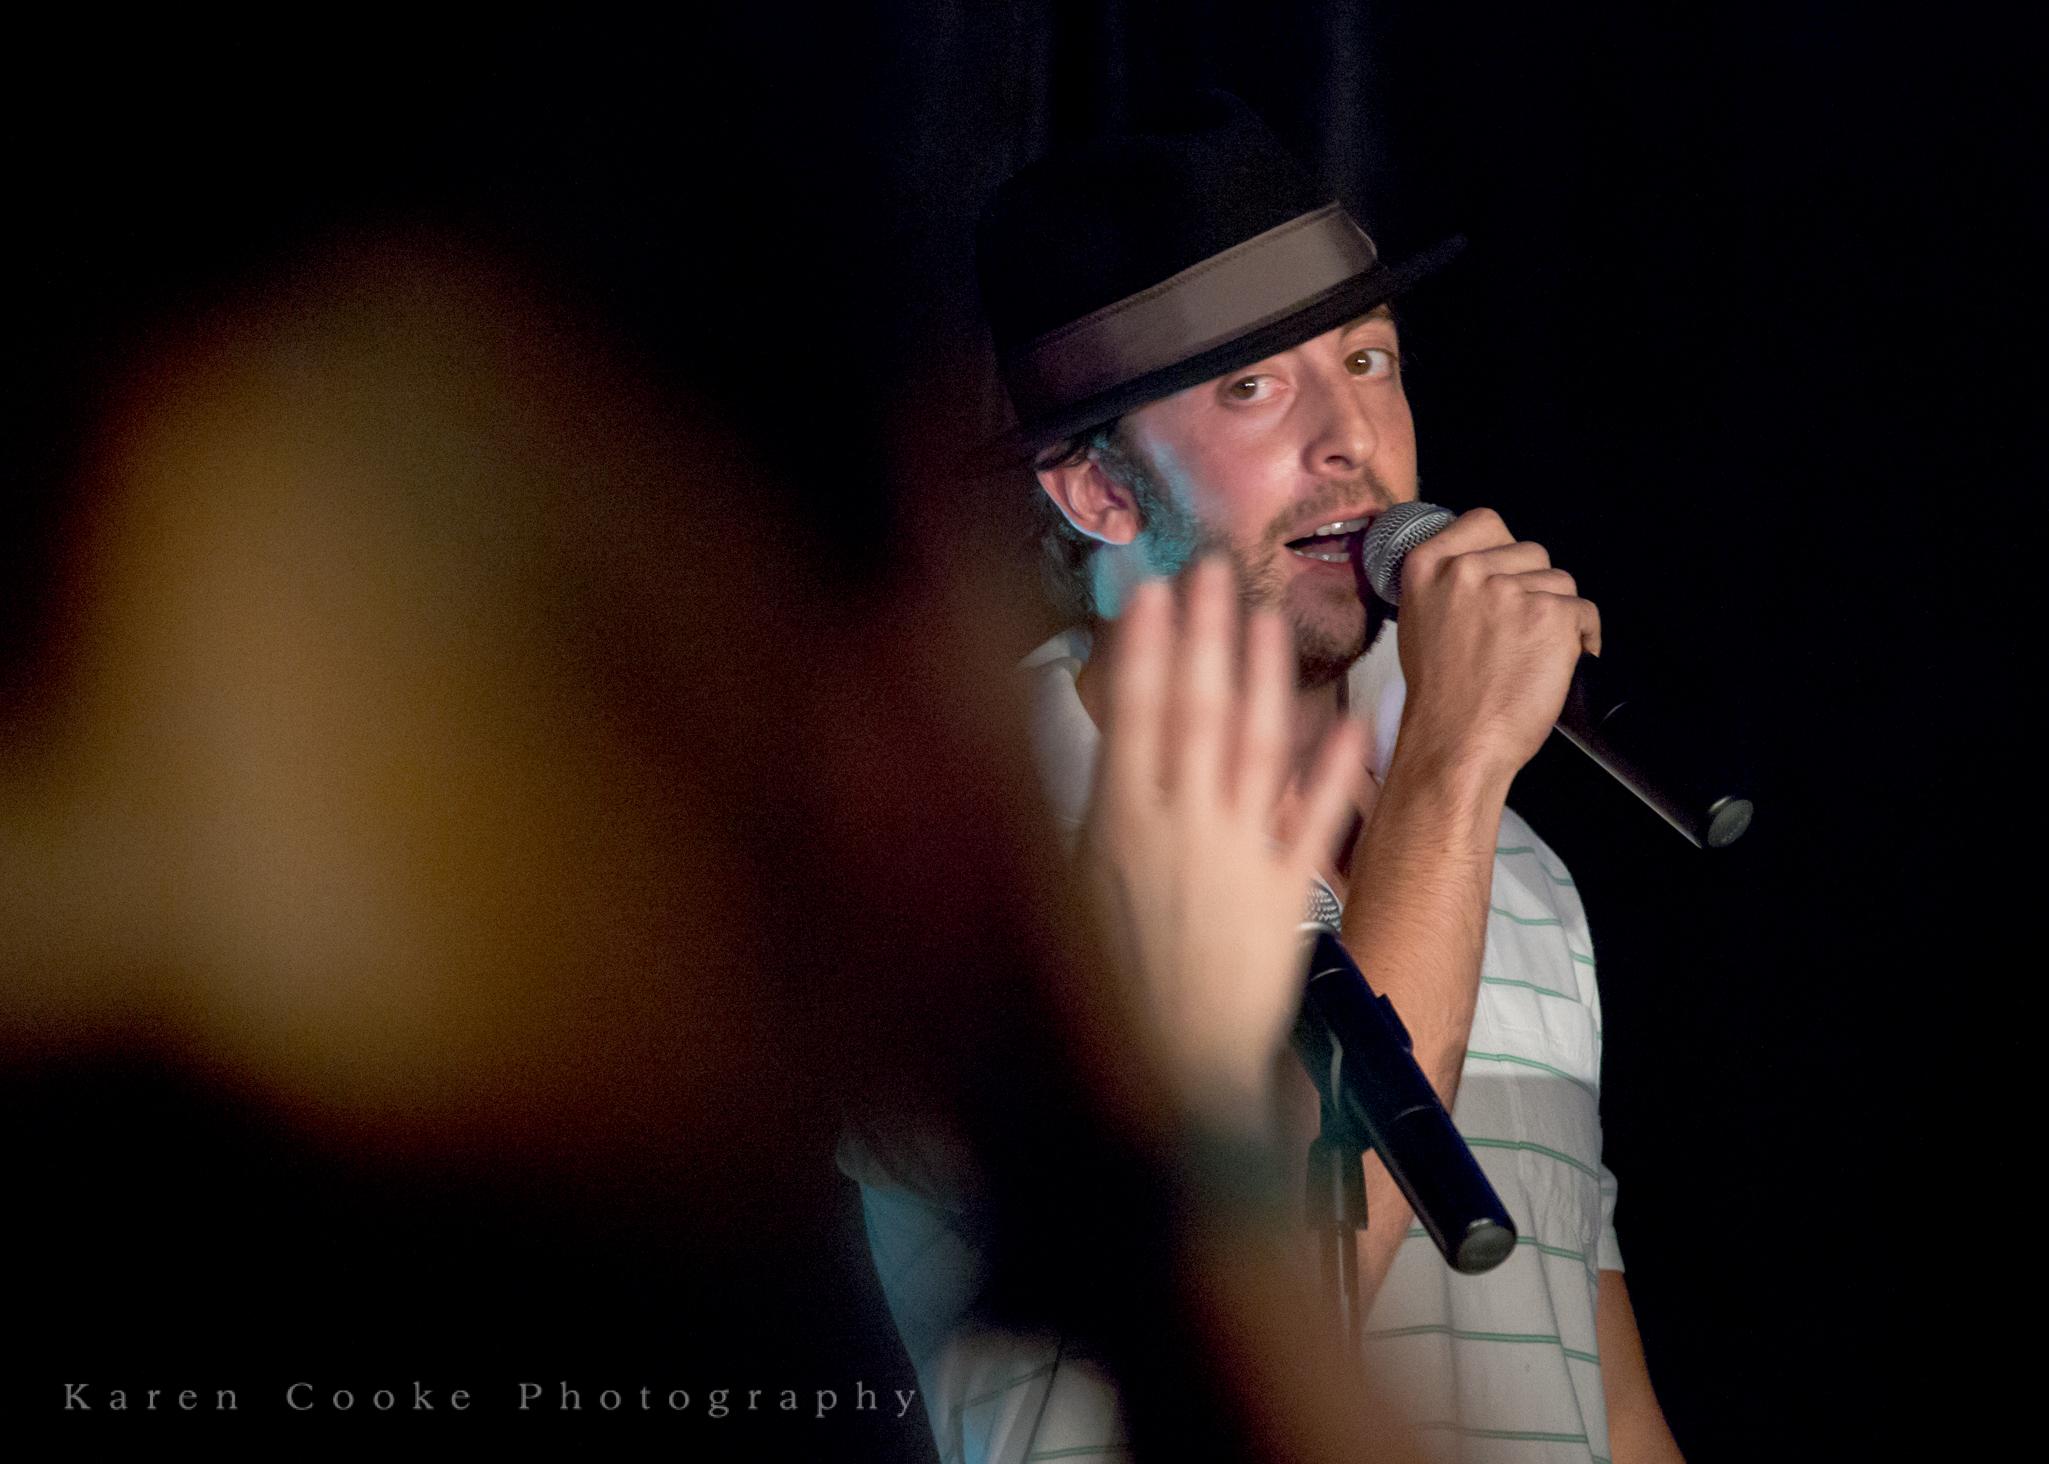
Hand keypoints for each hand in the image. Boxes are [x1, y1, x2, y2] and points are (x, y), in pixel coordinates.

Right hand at [1079, 557, 1366, 1130]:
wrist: (1173, 1073)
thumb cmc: (1106, 990)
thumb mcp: (1064, 897)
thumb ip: (1076, 821)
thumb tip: (1079, 755)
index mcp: (1121, 827)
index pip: (1134, 715)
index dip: (1143, 647)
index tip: (1152, 592)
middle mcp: (1184, 828)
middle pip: (1196, 711)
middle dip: (1204, 636)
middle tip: (1214, 572)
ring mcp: (1241, 855)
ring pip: (1257, 747)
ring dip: (1265, 677)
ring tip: (1269, 618)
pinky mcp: (1287, 892)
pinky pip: (1317, 819)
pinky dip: (1335, 768)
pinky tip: (1351, 719)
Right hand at [1393, 507, 1600, 780]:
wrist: (1456, 743)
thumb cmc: (1440, 697)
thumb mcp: (1419, 622)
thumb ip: (1447, 584)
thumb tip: (1484, 564)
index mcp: (1427, 566)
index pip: (1485, 522)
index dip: (1503, 551)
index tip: (1504, 578)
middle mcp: (1467, 570)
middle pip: (1530, 553)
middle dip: (1532, 588)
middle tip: (1513, 635)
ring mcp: (1511, 591)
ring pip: (1560, 582)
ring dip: (1556, 615)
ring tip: (1529, 655)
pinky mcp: (1551, 616)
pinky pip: (1584, 612)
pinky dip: (1582, 640)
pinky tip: (1554, 664)